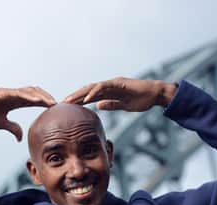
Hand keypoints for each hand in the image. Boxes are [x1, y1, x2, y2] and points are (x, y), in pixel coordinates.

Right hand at [0, 86, 55, 141]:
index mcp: (15, 101)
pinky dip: (29, 96)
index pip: (34, 100)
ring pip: (30, 91)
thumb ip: (13, 128)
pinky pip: (19, 93)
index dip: (44, 102)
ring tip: (51, 102)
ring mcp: (10, 92)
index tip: (54, 108)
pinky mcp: (4, 92)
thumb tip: (21, 138)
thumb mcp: (3, 124)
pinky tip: (37, 100)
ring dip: (42, 95)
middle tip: (57, 105)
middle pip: (35, 93)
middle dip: (46, 97)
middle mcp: (14, 95)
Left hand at [62, 77, 176, 111]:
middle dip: (74, 97)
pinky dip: (93, 93)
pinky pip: (103, 87)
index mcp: (109, 92)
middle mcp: (108, 86)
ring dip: (79, 94)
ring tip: (68, 101)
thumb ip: (111, 105)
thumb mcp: (123, 105)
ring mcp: (113, 83)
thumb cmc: (142, 99)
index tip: (67, 109)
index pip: (90, 96)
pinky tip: (85, 99)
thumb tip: (98, 106)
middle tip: (61, 105)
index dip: (78, 101)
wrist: (155, 94)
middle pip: (87, 91)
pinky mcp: (118, 83)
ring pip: (92, 88)